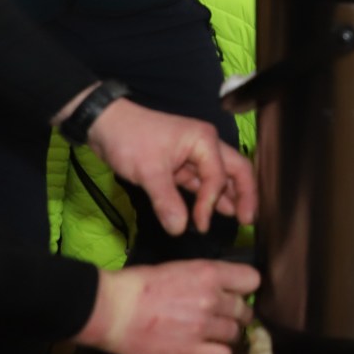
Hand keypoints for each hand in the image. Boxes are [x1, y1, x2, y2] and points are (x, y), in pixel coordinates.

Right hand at [76, 259, 259, 353]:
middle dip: (235, 315)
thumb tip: (221, 287)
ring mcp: (203, 326)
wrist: (111, 309)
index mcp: (209, 273)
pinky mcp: (190, 352)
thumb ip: (205, 278)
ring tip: (209, 336)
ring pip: (235, 334)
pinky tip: (206, 352)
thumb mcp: (179, 268)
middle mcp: (212, 299)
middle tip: (219, 319)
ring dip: (226, 336)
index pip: (252, 280)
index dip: (244, 289)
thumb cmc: (137, 285)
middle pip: (245, 311)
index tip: (234, 294)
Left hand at [84, 99, 256, 234]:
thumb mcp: (148, 171)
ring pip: (219, 178)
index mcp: (204, 141)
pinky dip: (207, 197)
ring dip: (227, 197)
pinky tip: (214, 211)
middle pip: (234, 171)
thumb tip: (180, 229)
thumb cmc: (130, 139)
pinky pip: (200, 183)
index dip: (211, 202)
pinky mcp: (179, 166)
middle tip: (249, 220)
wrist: (103, 124)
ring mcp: (193, 156)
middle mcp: (205, 146)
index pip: (218, 176)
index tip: (200, 225)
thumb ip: (166, 201)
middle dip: (244, 194)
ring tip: (239, 219)